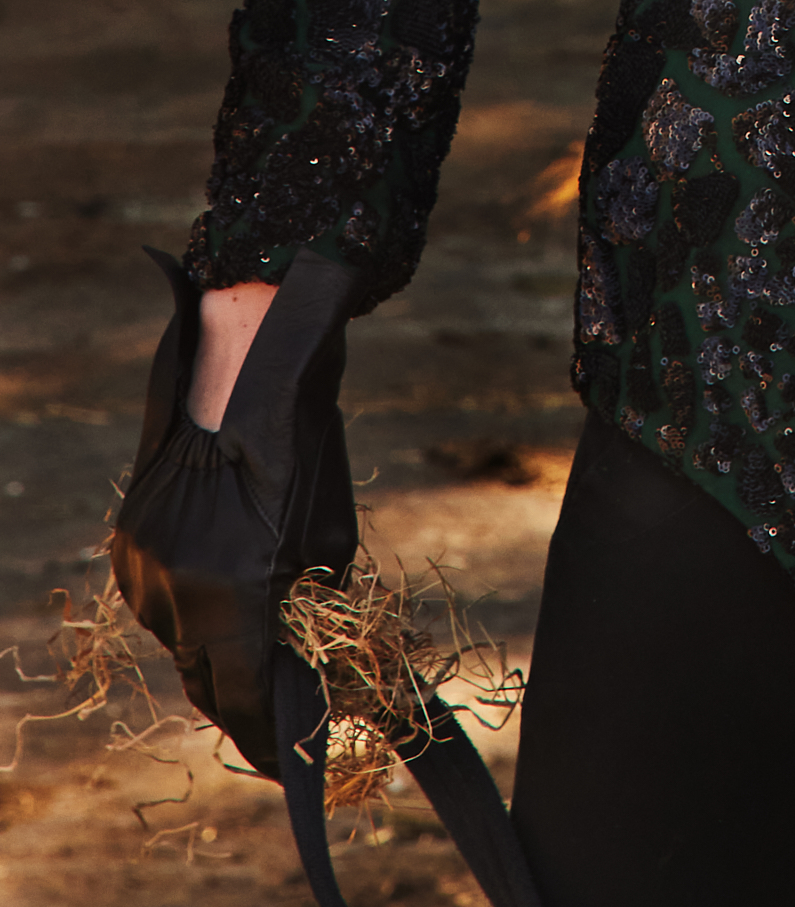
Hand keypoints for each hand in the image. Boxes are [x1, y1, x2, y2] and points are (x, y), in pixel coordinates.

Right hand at [110, 249, 358, 775]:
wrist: (247, 370)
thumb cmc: (305, 451)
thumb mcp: (327, 543)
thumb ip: (309, 617)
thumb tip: (308, 670)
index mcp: (229, 597)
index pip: (245, 699)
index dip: (267, 738)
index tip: (287, 764)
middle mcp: (174, 595)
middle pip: (205, 681)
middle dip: (242, 701)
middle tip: (274, 711)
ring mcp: (142, 571)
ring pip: (180, 642)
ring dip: (215, 647)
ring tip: (253, 627)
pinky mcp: (127, 546)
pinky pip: (160, 600)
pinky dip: (191, 604)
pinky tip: (221, 579)